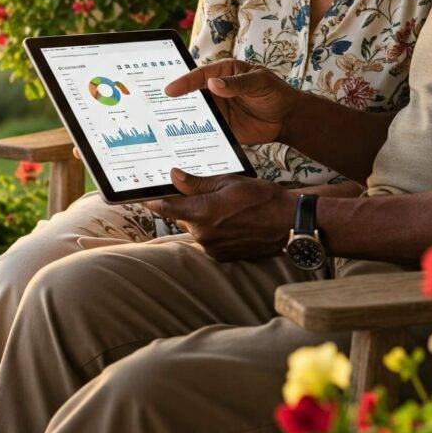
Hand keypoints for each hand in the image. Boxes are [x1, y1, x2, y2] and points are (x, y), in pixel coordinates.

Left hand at [146, 169, 296, 261]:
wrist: (288, 223)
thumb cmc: (261, 198)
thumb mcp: (229, 182)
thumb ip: (198, 183)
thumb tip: (174, 176)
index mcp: (203, 213)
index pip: (166, 207)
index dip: (153, 199)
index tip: (143, 194)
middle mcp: (203, 234)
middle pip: (182, 216)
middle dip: (188, 204)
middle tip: (204, 192)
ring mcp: (212, 247)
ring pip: (196, 227)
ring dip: (203, 217)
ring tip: (227, 206)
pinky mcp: (221, 256)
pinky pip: (208, 239)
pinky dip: (214, 229)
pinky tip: (232, 219)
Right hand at [164, 60, 298, 145]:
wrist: (287, 118)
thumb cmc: (275, 93)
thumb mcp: (259, 83)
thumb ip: (237, 84)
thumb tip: (213, 83)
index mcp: (224, 72)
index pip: (200, 76)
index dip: (185, 82)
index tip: (170, 90)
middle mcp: (216, 90)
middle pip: (192, 94)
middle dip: (174, 99)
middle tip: (154, 106)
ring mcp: (218, 109)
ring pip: (195, 112)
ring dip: (181, 118)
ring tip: (161, 126)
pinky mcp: (221, 127)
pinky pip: (205, 130)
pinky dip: (194, 135)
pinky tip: (182, 141)